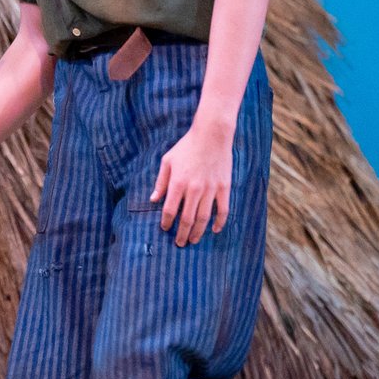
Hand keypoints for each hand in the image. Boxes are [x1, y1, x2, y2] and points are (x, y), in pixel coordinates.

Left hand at [151, 122, 232, 246]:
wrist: (211, 134)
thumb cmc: (187, 146)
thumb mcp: (167, 161)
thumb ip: (160, 182)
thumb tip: (153, 199)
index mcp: (178, 183)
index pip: (170, 210)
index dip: (166, 222)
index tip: (165, 229)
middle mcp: (194, 189)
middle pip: (186, 219)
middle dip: (181, 234)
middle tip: (179, 244)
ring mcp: (210, 189)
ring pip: (204, 218)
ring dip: (198, 232)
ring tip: (193, 240)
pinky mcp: (224, 187)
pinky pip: (222, 209)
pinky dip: (219, 222)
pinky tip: (215, 230)